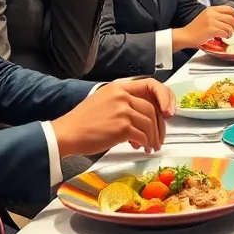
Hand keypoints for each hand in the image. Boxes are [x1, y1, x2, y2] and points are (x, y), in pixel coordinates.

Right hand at [51, 78, 174, 156]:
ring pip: (149, 123)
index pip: (151, 85)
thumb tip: (146, 117)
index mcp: (118, 87)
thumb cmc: (83, 122)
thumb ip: (125, 103)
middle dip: (159, 126)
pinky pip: (142, 135)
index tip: (168, 112)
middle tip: (159, 139)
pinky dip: (145, 143)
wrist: (66, 133)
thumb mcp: (104, 101)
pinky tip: (142, 148)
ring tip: (150, 146)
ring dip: (153, 138)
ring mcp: (122, 110)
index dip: (164, 97)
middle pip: (153, 109)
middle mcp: (122, 95)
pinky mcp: (121, 127)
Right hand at [171, 5, 233, 49]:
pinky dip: (226, 36)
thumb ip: (217, 16)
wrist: (185, 35)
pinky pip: (224, 32)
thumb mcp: (206, 17)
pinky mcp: (210, 29)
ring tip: (228, 35)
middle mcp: (211, 13)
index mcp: (211, 9)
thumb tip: (231, 21)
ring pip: (229, 25)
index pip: (229, 9)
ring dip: (231, 32)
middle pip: (231, 17)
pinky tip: (224, 37)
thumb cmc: (196, 29)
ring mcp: (211, 21)